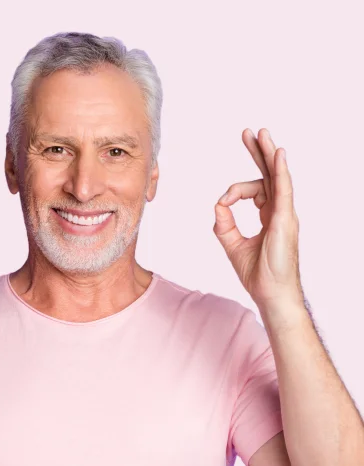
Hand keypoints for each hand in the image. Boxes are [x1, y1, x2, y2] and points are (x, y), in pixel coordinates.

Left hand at [213, 128, 302, 307]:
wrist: (270, 293)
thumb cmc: (257, 274)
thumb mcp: (232, 244)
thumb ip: (223, 223)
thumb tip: (218, 205)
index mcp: (269, 216)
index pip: (255, 189)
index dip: (234, 191)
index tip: (224, 201)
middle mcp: (279, 211)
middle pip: (270, 175)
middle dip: (259, 153)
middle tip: (251, 133)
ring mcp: (285, 214)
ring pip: (278, 176)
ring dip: (268, 154)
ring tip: (261, 134)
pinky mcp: (286, 219)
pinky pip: (284, 190)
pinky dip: (280, 171)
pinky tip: (278, 154)